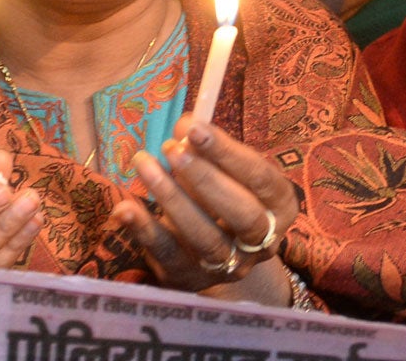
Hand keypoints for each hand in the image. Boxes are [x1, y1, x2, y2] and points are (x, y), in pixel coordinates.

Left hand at [113, 117, 298, 298]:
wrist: (219, 257)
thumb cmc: (224, 199)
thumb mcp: (226, 173)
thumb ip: (208, 151)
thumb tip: (184, 126)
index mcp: (280, 206)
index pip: (260, 178)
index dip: (228, 152)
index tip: (195, 128)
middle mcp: (263, 241)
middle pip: (243, 214)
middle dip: (205, 178)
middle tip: (172, 148)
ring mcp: (229, 266)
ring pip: (205, 237)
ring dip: (172, 198)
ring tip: (145, 164)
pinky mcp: (191, 279)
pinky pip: (168, 255)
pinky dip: (145, 230)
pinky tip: (126, 207)